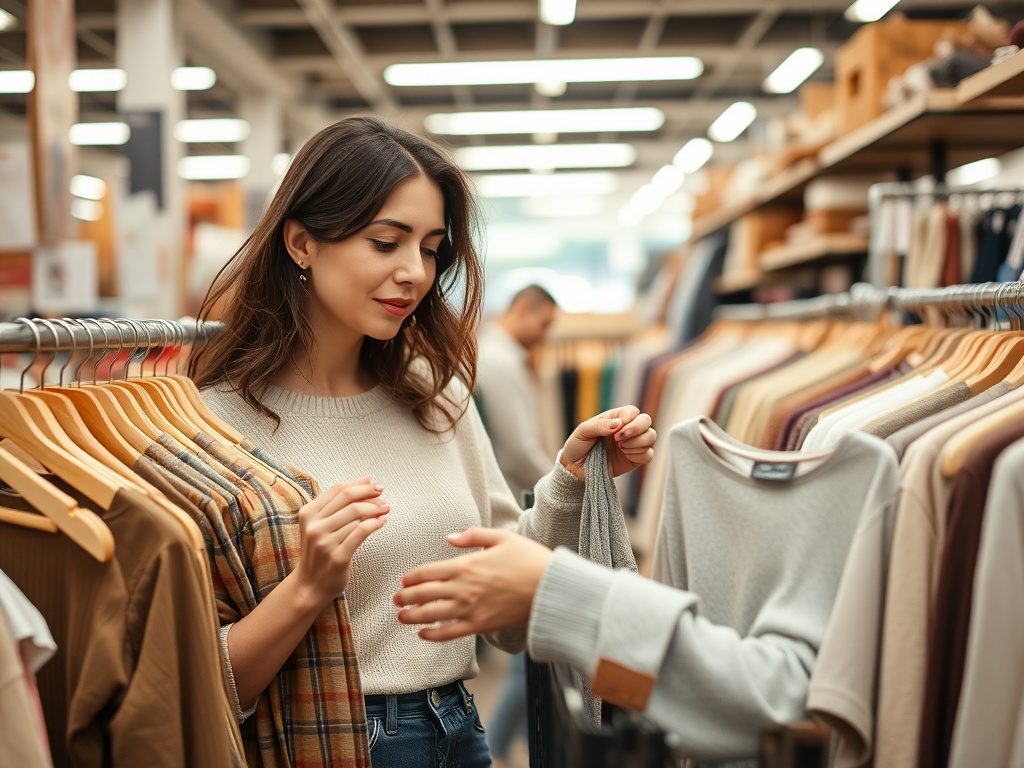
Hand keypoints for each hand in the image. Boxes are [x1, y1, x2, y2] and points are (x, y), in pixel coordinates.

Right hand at [293, 475, 388, 609]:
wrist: (310, 586)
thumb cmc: (319, 553)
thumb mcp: (321, 525)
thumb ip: (340, 503)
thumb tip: (367, 479)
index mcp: (308, 514)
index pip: (338, 489)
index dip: (360, 484)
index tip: (375, 485)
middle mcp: (314, 526)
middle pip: (348, 499)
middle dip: (370, 494)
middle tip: (383, 495)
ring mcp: (325, 541)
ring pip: (356, 514)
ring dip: (376, 509)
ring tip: (385, 509)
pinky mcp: (338, 556)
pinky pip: (361, 532)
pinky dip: (375, 524)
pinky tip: (382, 522)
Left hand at [394, 528, 552, 641]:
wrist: (550, 588)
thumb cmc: (529, 560)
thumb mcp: (501, 537)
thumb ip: (472, 536)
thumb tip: (448, 538)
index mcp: (466, 565)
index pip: (428, 571)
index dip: (412, 577)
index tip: (404, 580)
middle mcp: (463, 588)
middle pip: (424, 594)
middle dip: (406, 597)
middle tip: (397, 599)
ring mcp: (470, 609)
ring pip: (431, 615)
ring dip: (412, 616)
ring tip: (402, 617)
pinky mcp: (480, 625)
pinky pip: (449, 633)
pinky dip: (433, 635)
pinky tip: (424, 634)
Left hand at [560, 405, 655, 479]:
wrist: (574, 469)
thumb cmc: (577, 446)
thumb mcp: (583, 431)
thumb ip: (599, 425)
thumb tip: (618, 423)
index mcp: (615, 419)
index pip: (632, 411)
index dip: (629, 417)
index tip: (617, 427)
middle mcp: (627, 430)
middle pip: (646, 420)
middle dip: (636, 428)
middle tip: (618, 438)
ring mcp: (632, 445)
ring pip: (651, 436)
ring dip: (637, 442)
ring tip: (620, 447)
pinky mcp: (635, 460)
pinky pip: (648, 455)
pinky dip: (639, 454)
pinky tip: (625, 455)